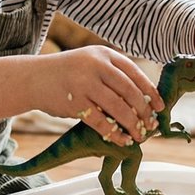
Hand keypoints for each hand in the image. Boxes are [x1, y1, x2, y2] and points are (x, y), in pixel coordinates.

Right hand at [44, 46, 162, 145]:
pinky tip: (122, 140)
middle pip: (130, 91)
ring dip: (132, 124)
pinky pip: (101, 122)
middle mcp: (96, 66)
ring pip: (118, 108)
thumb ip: (113, 75)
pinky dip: (114, 133)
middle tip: (151, 126)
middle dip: (144, 111)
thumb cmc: (68, 73)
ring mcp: (85, 83)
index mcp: (104, 54)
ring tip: (139, 136)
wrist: (34, 78)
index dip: (150, 92)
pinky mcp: (74, 102)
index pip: (135, 74)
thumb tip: (143, 101)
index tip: (160, 107)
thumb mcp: (91, 63)